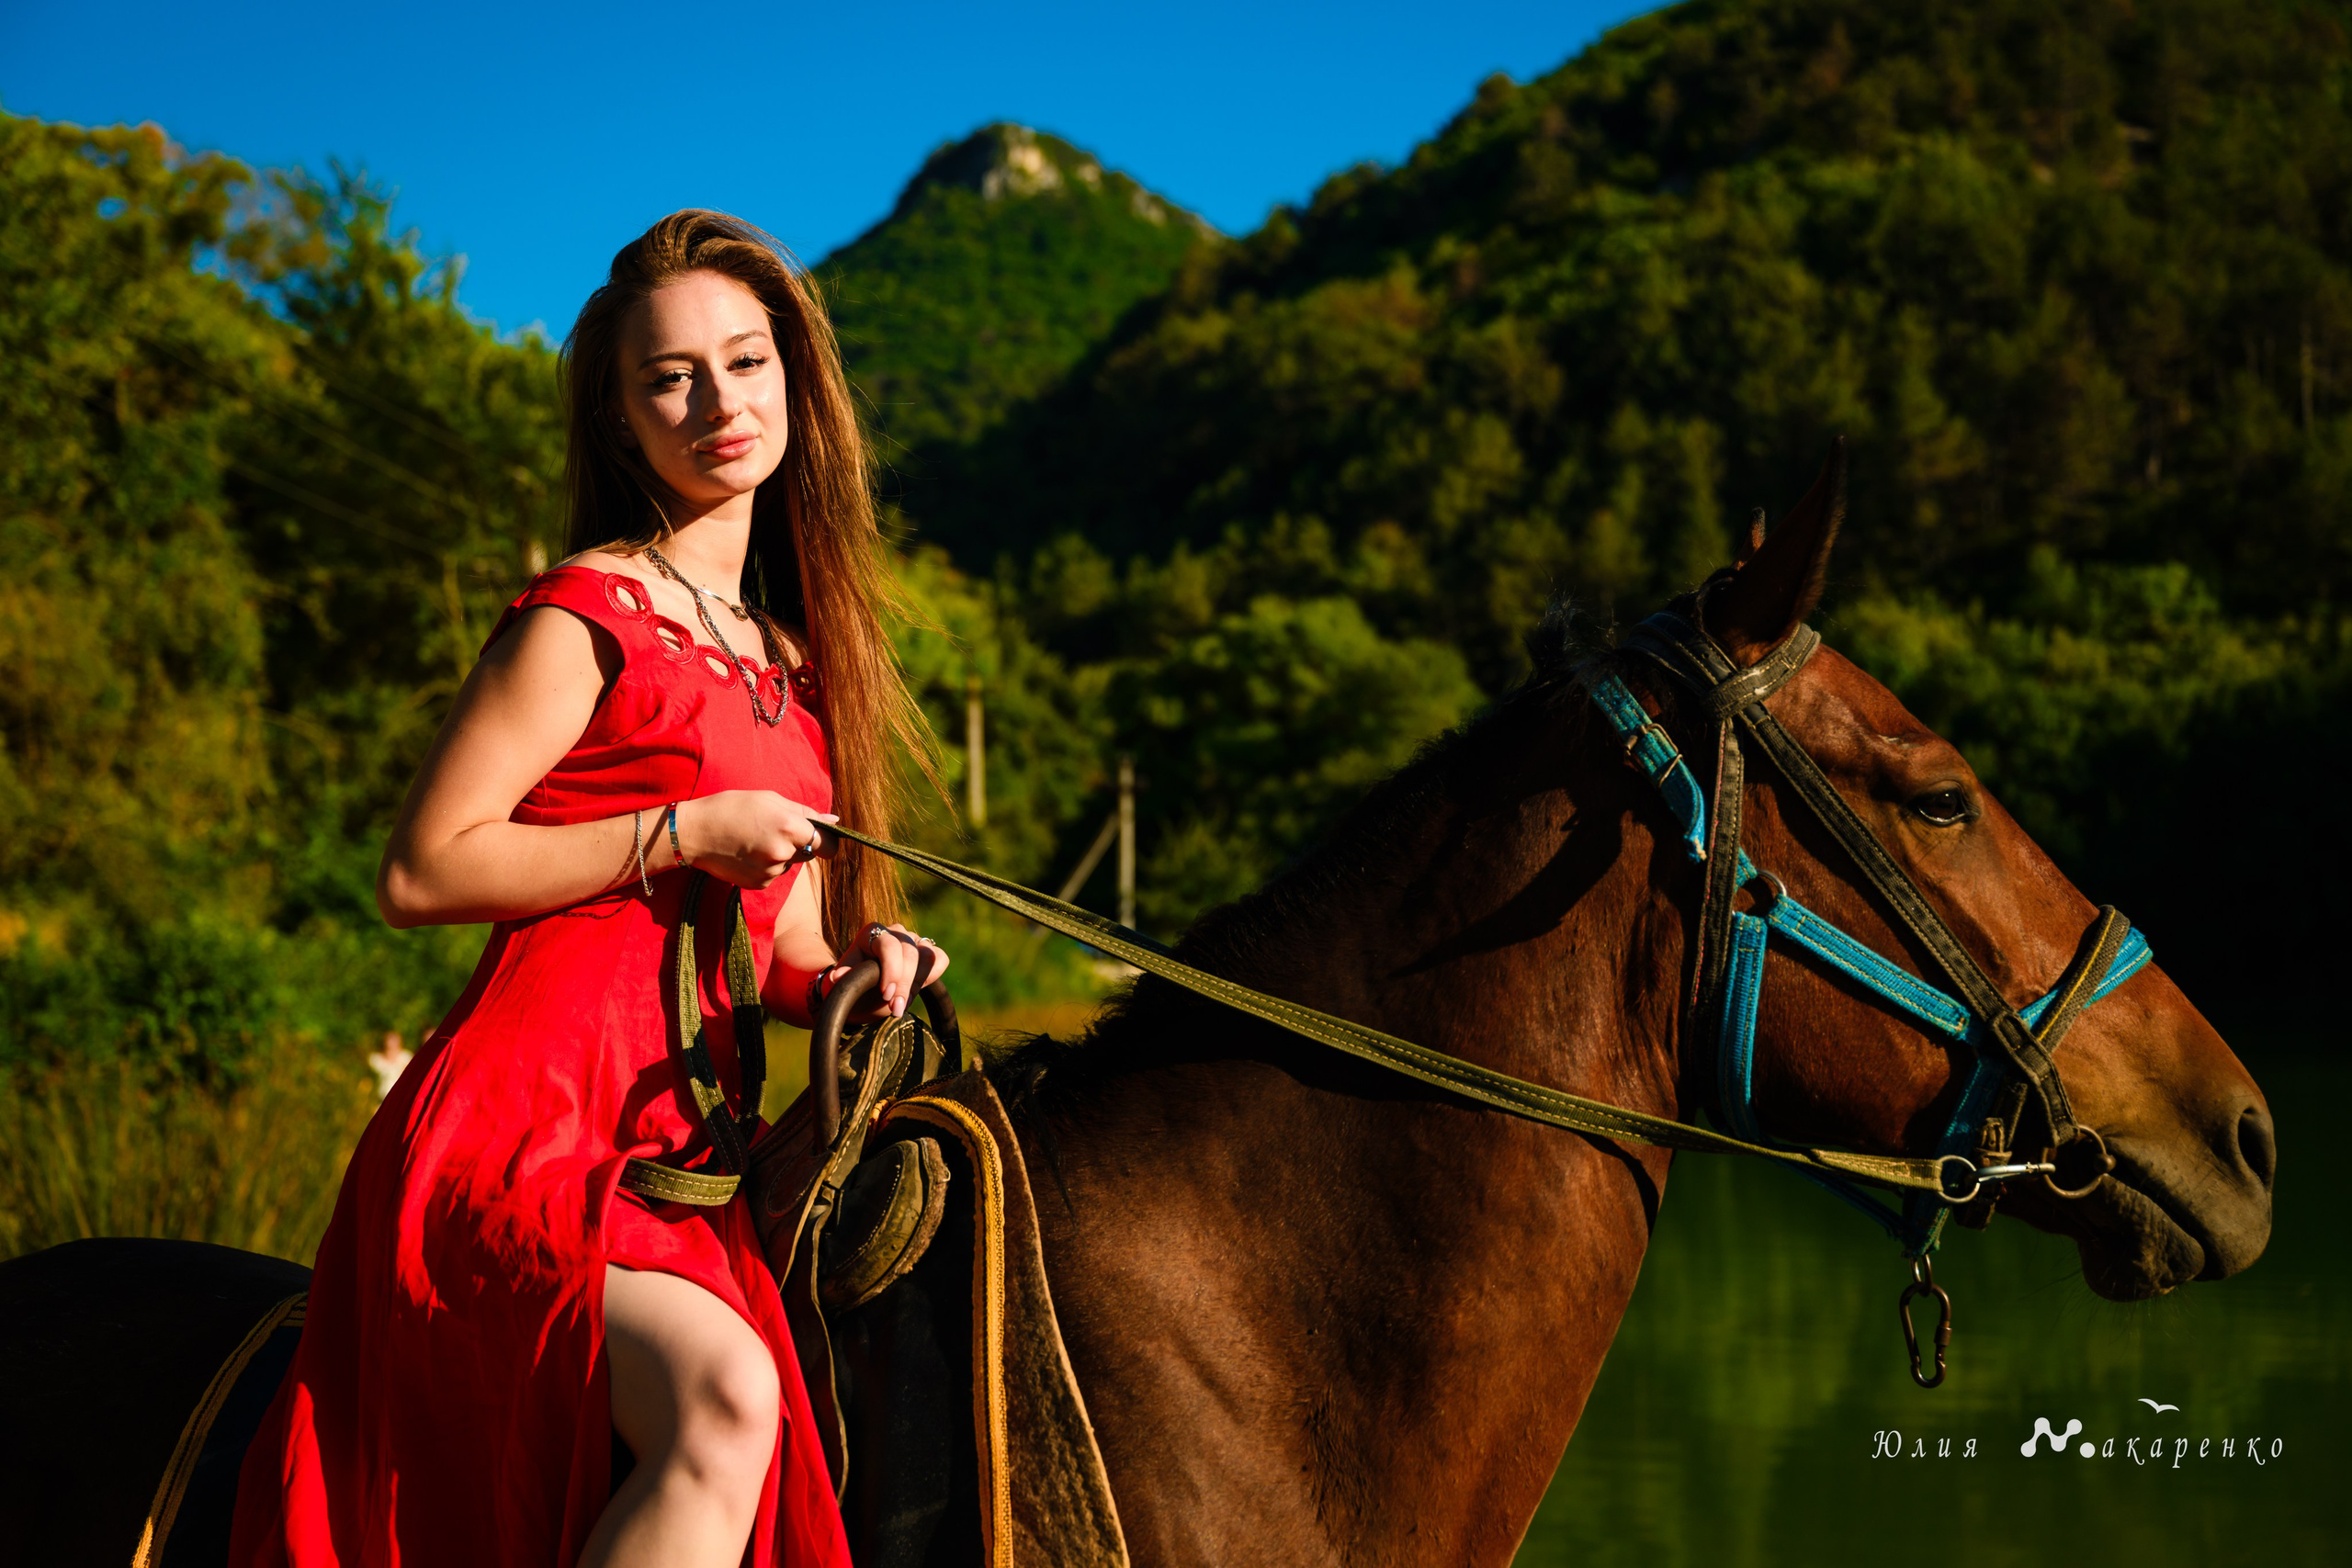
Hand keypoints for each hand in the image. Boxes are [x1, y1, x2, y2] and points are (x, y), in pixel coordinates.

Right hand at [672, 791, 834, 888]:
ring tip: (754, 840)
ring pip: (789, 863)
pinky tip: (747, 853)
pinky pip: (774, 874)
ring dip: (781, 854)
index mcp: (788, 826)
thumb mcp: (769, 799)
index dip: (829, 842)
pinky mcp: (759, 884)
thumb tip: (834, 821)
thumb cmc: (731, 808)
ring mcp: (770, 872)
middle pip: (808, 853)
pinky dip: (766, 865)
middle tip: (771, 829)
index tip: (824, 838)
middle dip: (798, 843)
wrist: (693, 833)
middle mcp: (783, 852)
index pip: (828, 844)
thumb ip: (805, 812)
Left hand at [818, 923, 950, 1018]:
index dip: (891, 970)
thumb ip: (843, 980)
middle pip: (910, 953)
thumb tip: (837, 977)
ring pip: (927, 956)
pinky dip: (932, 976)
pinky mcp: (928, 952)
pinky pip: (939, 959)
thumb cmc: (852, 989)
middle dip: (904, 984)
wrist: (863, 997)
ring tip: (901, 1005)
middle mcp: (894, 931)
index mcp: (871, 933)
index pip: (889, 945)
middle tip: (895, 1009)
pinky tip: (914, 992)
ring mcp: (913, 940)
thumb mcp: (843, 986)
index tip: (886, 995)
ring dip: (917, 984)